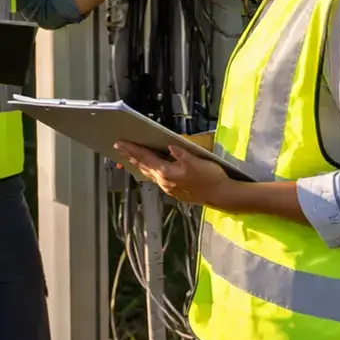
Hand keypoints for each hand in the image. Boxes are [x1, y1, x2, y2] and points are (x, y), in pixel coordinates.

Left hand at [114, 140, 232, 205]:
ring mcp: (168, 187)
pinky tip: (147, 168)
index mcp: (167, 172)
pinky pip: (155, 178)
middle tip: (118, 148)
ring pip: (148, 173)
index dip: (132, 149)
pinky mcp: (173, 190)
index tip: (119, 144)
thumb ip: (181, 154)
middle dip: (130, 156)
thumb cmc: (210, 177)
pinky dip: (148, 170)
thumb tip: (169, 147)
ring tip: (129, 157)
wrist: (221, 194)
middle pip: (143, 166)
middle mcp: (163, 181)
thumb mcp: (197, 161)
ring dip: (138, 164)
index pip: (145, 158)